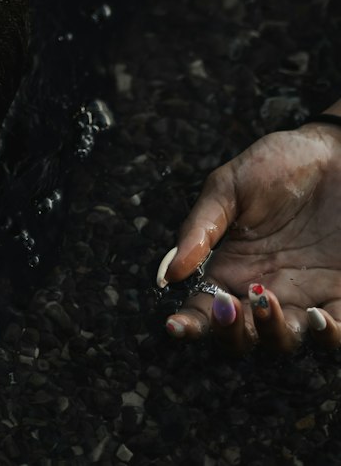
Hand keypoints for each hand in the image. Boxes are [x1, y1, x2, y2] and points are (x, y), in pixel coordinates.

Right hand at [156, 124, 340, 353]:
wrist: (334, 153)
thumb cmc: (278, 164)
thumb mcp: (229, 186)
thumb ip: (201, 228)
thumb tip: (169, 274)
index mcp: (232, 269)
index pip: (205, 311)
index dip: (189, 325)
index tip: (175, 326)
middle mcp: (266, 290)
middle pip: (243, 336)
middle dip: (231, 332)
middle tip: (229, 305)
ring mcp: (305, 296)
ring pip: (285, 340)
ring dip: (274, 333)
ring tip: (269, 302)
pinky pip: (339, 333)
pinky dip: (329, 336)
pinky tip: (320, 318)